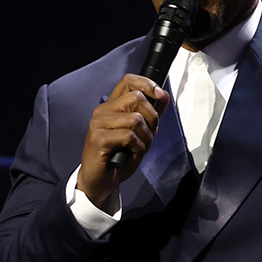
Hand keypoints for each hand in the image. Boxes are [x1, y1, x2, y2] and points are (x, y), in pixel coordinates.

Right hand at [78, 74, 169, 208]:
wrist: (101, 180)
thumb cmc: (120, 156)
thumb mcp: (141, 133)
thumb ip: (151, 114)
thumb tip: (163, 95)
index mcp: (112, 106)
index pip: (128, 81)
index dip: (147, 84)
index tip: (160, 95)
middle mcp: (102, 111)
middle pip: (137, 98)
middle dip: (152, 119)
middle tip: (148, 135)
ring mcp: (98, 124)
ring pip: (136, 119)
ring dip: (146, 137)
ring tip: (139, 147)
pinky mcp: (98, 138)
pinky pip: (129, 136)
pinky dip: (138, 147)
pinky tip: (131, 153)